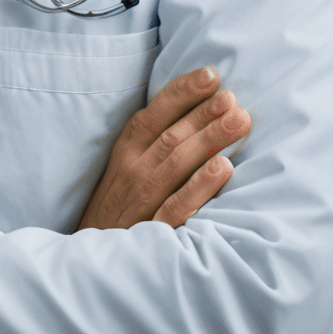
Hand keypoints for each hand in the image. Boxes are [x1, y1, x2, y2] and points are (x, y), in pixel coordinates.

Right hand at [77, 66, 250, 230]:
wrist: (93, 258)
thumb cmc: (119, 204)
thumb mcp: (124, 166)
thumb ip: (152, 140)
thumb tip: (193, 110)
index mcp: (126, 151)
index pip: (155, 114)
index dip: (182, 93)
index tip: (211, 75)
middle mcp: (134, 171)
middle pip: (171, 136)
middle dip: (204, 114)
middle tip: (234, 98)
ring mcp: (143, 201)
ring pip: (177, 164)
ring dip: (209, 139)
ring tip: (239, 121)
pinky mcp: (154, 232)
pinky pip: (178, 206)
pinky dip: (199, 187)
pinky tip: (224, 169)